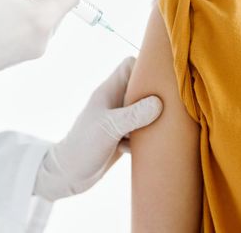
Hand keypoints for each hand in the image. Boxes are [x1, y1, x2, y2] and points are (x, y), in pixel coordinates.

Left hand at [33, 58, 162, 200]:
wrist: (67, 175)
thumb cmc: (82, 147)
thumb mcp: (108, 129)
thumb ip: (132, 116)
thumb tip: (158, 103)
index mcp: (108, 92)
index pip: (128, 66)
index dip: (145, 66)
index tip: (164, 77)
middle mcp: (114, 103)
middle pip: (140, 87)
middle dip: (157, 93)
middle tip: (173, 103)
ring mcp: (118, 121)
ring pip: (144, 110)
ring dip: (155, 118)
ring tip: (166, 126)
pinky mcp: (121, 138)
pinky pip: (142, 131)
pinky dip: (148, 137)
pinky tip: (148, 148)